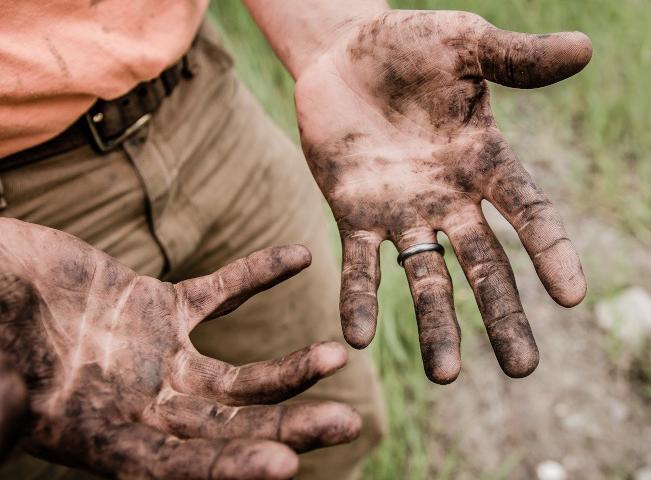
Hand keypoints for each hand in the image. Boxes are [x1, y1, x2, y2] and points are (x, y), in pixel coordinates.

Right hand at [0, 218, 359, 478]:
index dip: (226, 469)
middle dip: (286, 428)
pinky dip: (257, 274)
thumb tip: (6, 430)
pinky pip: (221, 292)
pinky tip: (300, 256)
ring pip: (237, 375)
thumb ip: (3, 406)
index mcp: (99, 436)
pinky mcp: (161, 308)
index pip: (173, 467)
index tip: (284, 467)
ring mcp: (156, 358)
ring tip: (337, 356)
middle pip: (227, 428)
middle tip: (348, 425)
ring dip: (288, 368)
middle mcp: (140, 406)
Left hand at [295, 10, 590, 383]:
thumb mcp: (466, 44)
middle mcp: (450, 198)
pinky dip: (359, 299)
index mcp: (485, 161)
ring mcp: (402, 212)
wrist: (343, 53)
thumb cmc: (411, 46)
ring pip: (424, 277)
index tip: (574, 296)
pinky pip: (358, 263)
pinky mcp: (353, 214)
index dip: (551, 251)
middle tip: (523, 370)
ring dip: (435, 325)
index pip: (528, 212)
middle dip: (502, 315)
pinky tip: (356, 338)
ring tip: (444, 377)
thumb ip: (517, 58)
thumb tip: (585, 48)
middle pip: (484, 265)